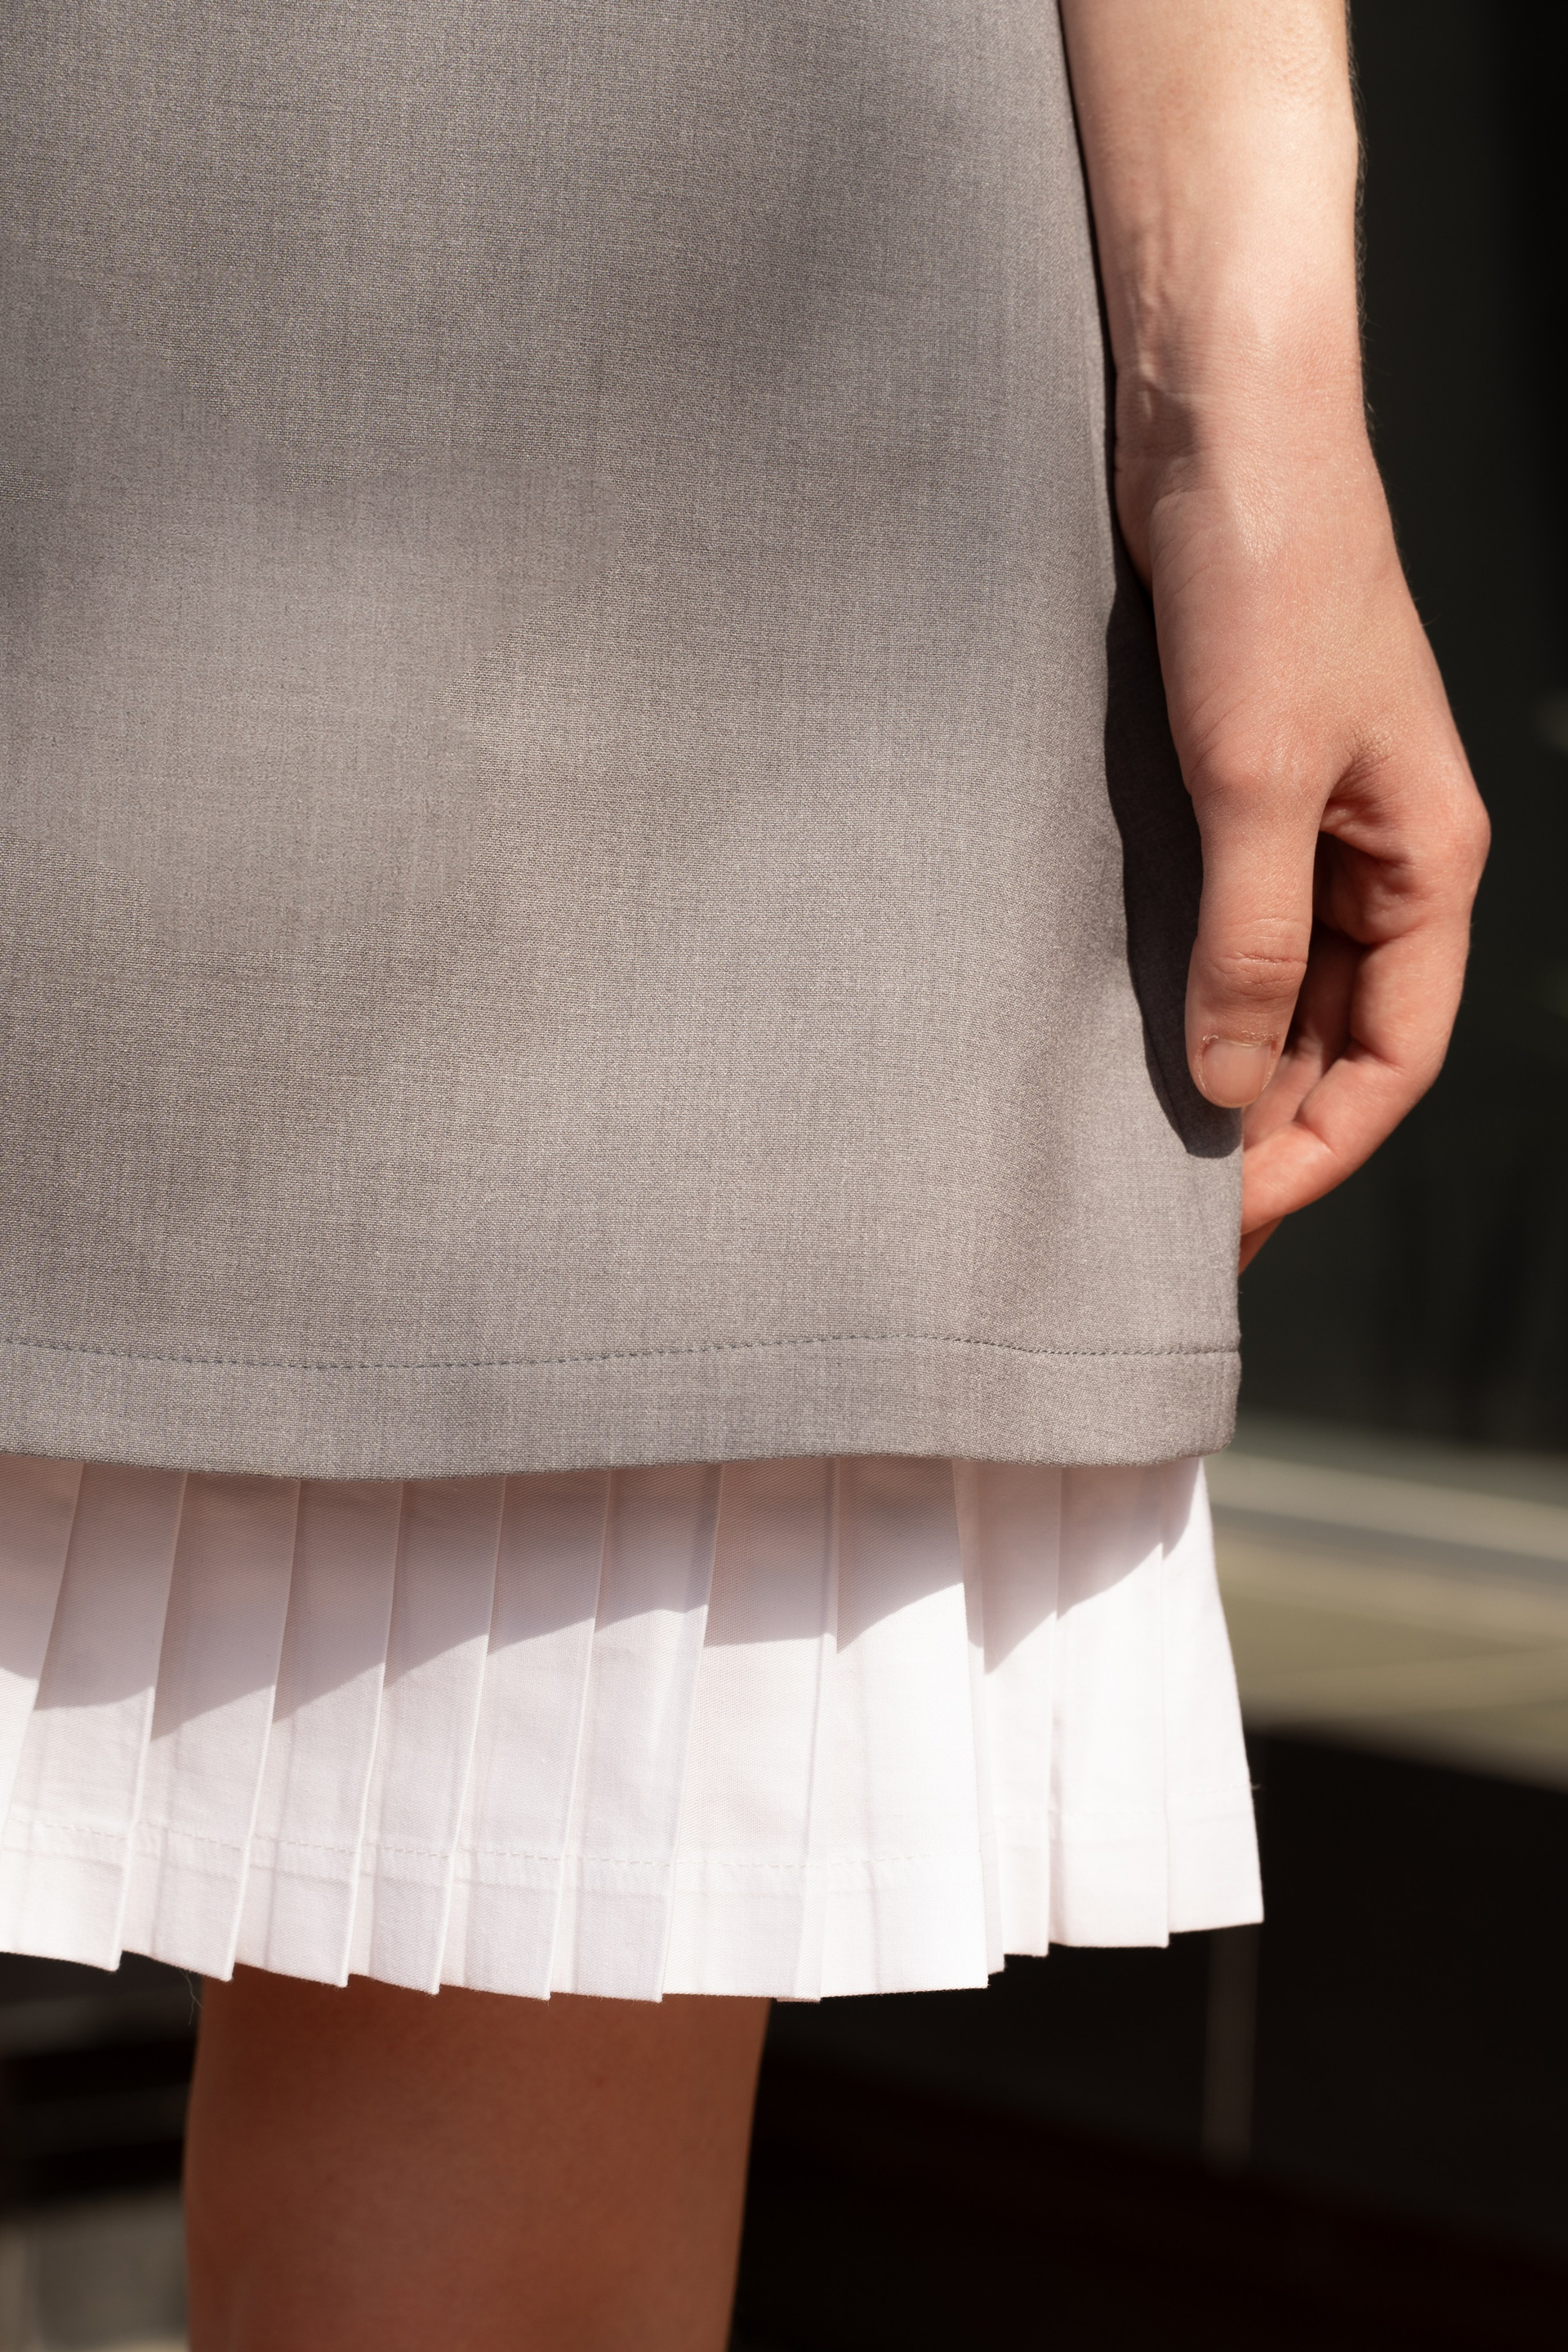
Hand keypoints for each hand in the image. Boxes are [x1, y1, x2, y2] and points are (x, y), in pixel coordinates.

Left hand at [1060, 0, 1490, 1269]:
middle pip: (1334, 1035)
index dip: (1317, 1152)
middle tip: (1162, 1209)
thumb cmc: (1269, 567)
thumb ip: (1250, 940)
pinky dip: (1182, 979)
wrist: (1211, 411)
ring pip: (1275, 983)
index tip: (1225, 1224)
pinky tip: (1119, 1022)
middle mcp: (1374, 850)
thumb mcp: (1257, 778)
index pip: (1392, 1056)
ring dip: (1218, 1059)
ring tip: (1131, 1137)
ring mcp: (1301, 816)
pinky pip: (1220, 916)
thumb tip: (1227, 1085)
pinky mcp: (1230, 777)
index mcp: (1422, 859)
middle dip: (1264, 1125)